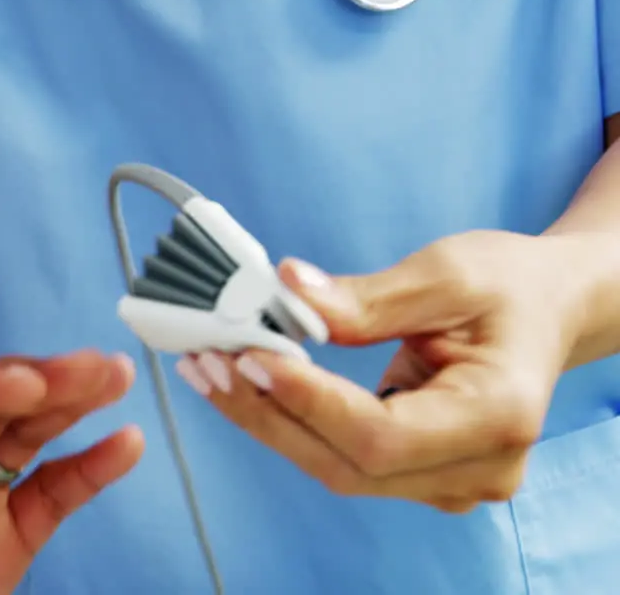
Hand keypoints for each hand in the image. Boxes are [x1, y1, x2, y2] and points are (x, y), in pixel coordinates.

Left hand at [178, 230, 593, 512]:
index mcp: (500, 416)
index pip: (382, 435)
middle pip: (349, 463)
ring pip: (335, 466)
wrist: (546, 310)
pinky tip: (244, 381)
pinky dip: (288, 419)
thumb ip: (368, 298)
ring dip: (264, 417)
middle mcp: (478, 468)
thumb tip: (289, 291)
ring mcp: (448, 482)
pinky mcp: (419, 475)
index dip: (309, 402)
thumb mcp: (450, 273)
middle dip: (267, 412)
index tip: (250, 357)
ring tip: (209, 367)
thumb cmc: (511, 287)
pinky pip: (340, 456)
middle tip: (207, 361)